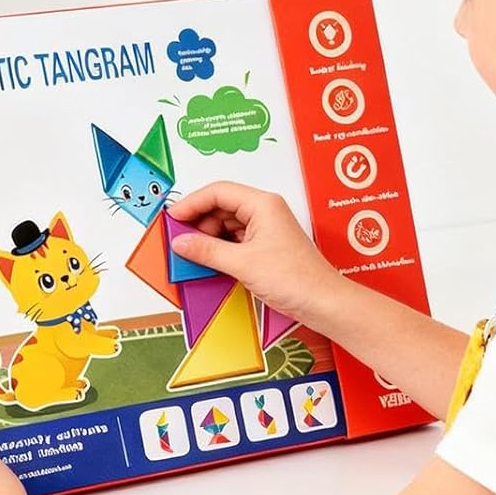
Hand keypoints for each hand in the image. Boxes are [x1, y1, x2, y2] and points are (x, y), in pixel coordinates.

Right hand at [167, 182, 347, 329]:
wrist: (322, 302)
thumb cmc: (296, 279)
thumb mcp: (242, 264)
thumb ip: (207, 251)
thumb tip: (181, 242)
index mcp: (263, 204)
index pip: (218, 192)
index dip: (192, 203)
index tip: (173, 218)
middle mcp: (265, 211)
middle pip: (221, 206)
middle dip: (198, 221)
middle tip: (179, 239)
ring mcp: (266, 229)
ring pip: (226, 224)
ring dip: (208, 237)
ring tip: (191, 253)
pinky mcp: (265, 247)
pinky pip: (234, 241)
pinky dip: (219, 248)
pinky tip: (208, 260)